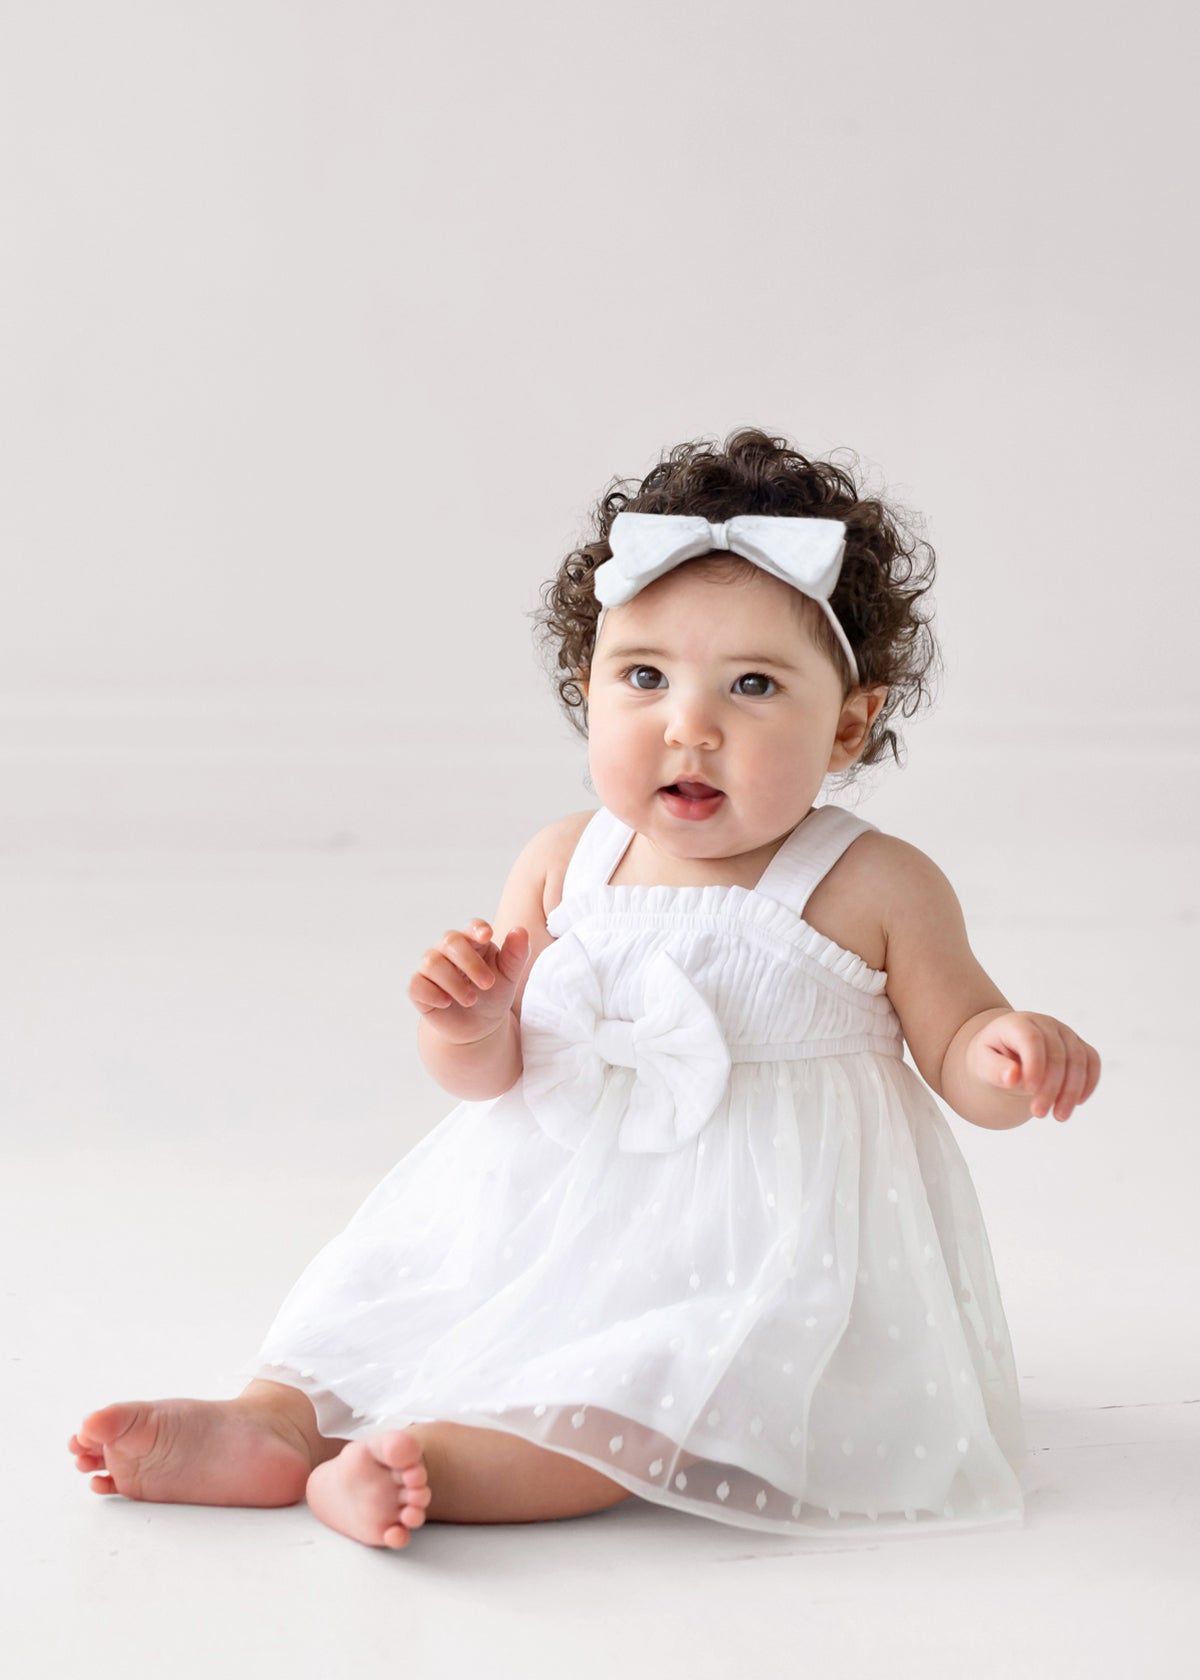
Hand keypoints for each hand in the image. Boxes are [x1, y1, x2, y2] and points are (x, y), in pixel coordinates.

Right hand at [409, 918, 531, 1043]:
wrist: (480, 1027)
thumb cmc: (494, 995)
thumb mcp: (509, 977)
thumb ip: (516, 954)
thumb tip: (520, 931)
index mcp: (473, 942)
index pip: (471, 927)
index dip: (477, 928)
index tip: (487, 936)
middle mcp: (448, 951)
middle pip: (450, 940)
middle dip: (470, 962)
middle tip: (488, 984)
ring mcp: (431, 969)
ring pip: (432, 962)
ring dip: (454, 982)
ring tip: (471, 1000)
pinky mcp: (419, 989)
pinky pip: (416, 984)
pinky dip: (431, 993)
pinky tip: (446, 1002)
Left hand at [965, 1010, 1100, 1120]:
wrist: (1003, 1052)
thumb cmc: (991, 1057)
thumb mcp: (982, 1063)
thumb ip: (994, 1069)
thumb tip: (1013, 1077)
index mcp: (1018, 1023)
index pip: (1031, 1039)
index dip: (1034, 1064)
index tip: (1029, 1090)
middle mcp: (1045, 1024)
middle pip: (1058, 1052)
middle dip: (1051, 1087)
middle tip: (1039, 1113)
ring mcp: (1065, 1033)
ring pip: (1079, 1058)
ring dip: (1072, 1090)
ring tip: (1059, 1116)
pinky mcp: (1078, 1046)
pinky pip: (1092, 1061)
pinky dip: (1088, 1083)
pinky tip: (1077, 1103)